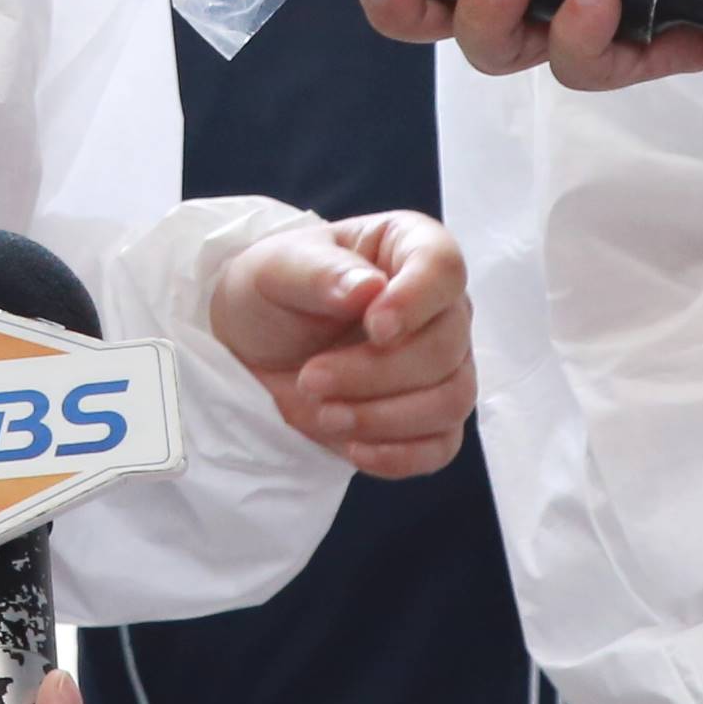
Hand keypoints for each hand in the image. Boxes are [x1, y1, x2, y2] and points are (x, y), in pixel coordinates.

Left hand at [199, 212, 472, 477]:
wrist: (252, 350)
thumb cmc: (271, 293)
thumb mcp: (274, 270)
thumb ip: (319, 273)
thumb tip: (369, 289)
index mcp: (407, 248)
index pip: (443, 268)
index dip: (417, 300)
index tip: (375, 326)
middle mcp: (438, 306)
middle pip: (446, 347)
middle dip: (376, 372)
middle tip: (312, 378)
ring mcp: (442, 366)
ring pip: (451, 399)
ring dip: (384, 416)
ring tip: (323, 413)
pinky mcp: (429, 419)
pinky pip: (441, 446)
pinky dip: (399, 454)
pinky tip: (353, 448)